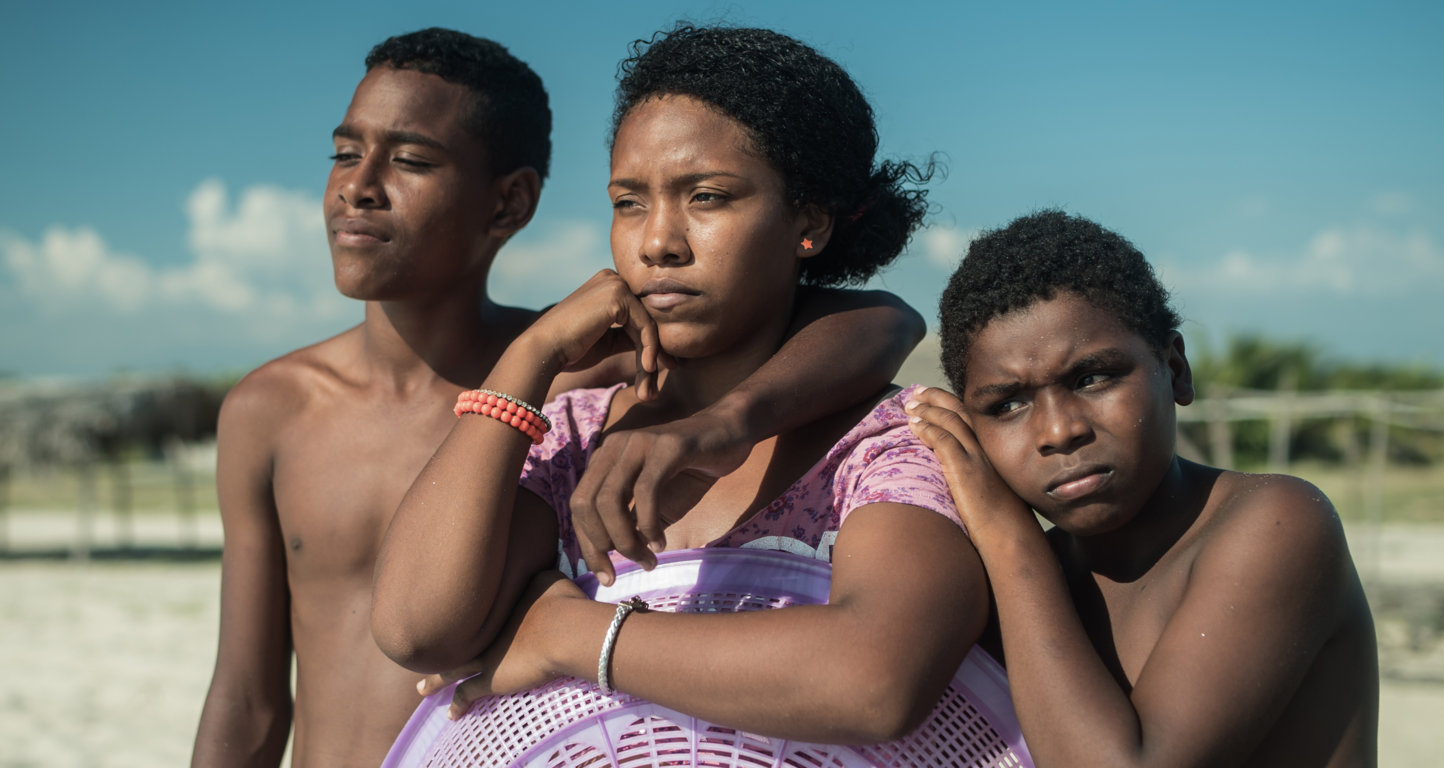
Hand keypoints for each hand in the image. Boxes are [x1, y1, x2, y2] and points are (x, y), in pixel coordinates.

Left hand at [416, 570, 584, 718]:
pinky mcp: (491, 678)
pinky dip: (459, 705)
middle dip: (436, 648)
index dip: (460, 615)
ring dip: (436, 681)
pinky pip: (468, 693)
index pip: (472, 611)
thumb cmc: (561, 603)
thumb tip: (537, 577)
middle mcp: (483, 630)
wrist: (562, 629)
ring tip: (422, 690)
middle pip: (452, 640)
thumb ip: (539, 580)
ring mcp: (484, 656)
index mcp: (495, 606)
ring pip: (451, 670)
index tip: (450, 615)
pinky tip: (452, 715)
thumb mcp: (550, 580)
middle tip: (421, 652)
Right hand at [525, 270, 665, 397]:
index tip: (654, 373)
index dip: (650, 346)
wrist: (544, 350)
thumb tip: (656, 346)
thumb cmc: (569, 349)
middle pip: (646, 320)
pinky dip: (648, 350)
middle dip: (654, 354)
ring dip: (651, 359)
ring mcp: (615, 284)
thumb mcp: (607, 341)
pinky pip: (645, 326)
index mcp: (608, 286)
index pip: (639, 316)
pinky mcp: (617, 295)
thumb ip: (629, 337)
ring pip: (648, 325)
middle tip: (654, 386)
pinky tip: (645, 370)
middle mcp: (613, 278)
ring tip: (648, 388)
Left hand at [569, 408, 754, 583]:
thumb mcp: (654, 502)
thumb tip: (609, 557)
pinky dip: (649, 524)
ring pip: (610, 500)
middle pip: (585, 504)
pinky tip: (661, 542)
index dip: (586, 545)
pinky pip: (646, 491)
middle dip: (600, 546)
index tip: (605, 576)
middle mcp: (614, 447)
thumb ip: (631, 522)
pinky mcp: (666, 446)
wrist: (728, 434)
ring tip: (647, 559)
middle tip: (623, 569)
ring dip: (626, 540)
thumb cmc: (690, 470)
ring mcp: (638, 443)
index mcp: (605, 459)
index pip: (579, 506)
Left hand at [904, 387, 1035, 542]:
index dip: (948, 402)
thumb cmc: (1002, 522)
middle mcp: (986, 448)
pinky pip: (943, 439)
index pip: (969, 415)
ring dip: (927, 410)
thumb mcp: (990, 491)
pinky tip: (913, 427)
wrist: (1013, 537)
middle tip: (916, 392)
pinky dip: (927, 428)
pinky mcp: (965, 469)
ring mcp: (976, 456)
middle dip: (935, 397)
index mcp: (991, 450)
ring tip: (909, 407)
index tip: (930, 397)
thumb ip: (976, 477)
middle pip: (959, 409)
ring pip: (949, 420)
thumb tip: (958, 479)